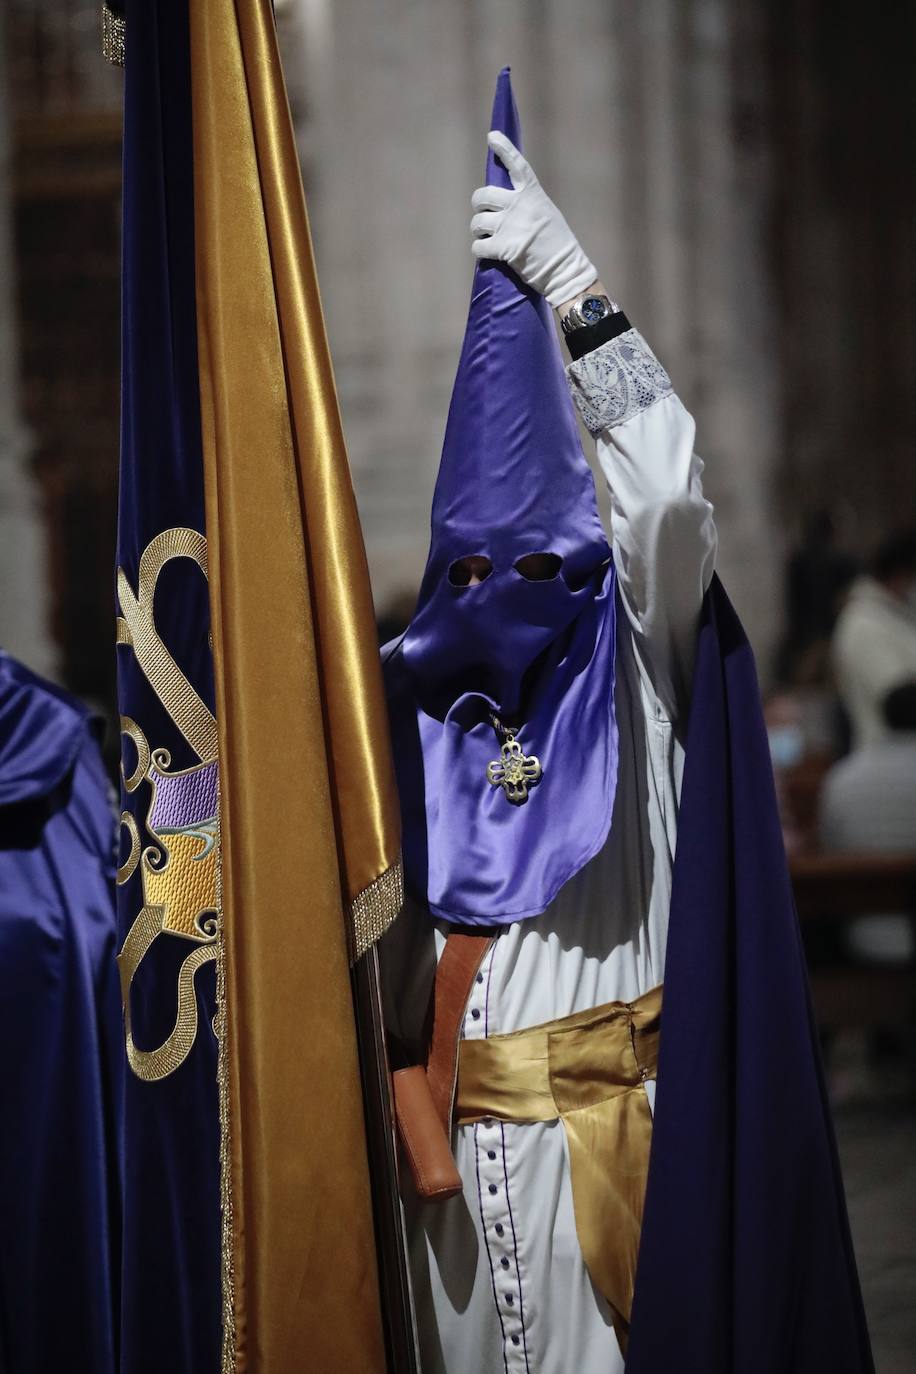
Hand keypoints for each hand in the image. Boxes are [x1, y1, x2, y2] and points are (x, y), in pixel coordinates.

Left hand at [470, 131, 596, 307]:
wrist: (565, 270)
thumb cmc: (557, 244)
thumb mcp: (547, 213)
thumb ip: (527, 204)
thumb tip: (504, 203)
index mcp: (533, 194)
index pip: (516, 165)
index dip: (503, 148)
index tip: (492, 137)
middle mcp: (518, 206)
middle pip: (482, 196)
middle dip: (479, 206)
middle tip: (484, 216)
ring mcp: (509, 226)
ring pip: (477, 222)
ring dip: (479, 231)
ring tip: (488, 238)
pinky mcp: (503, 248)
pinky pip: (478, 246)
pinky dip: (480, 251)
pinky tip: (488, 253)